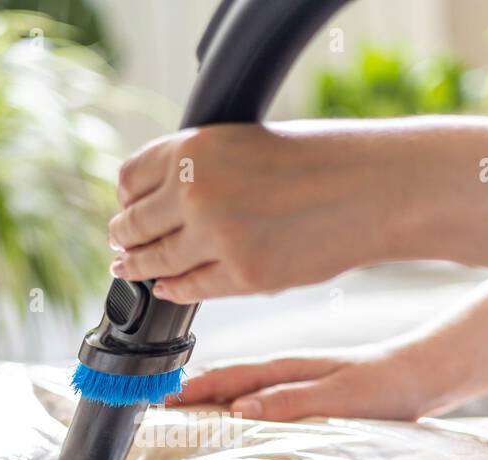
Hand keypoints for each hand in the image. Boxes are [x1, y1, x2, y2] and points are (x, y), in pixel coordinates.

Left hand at [107, 123, 395, 303]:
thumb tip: (153, 206)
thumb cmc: (312, 161)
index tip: (127, 208)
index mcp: (191, 148)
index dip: (126, 198)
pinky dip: (173, 289)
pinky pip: (189, 288)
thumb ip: (197, 170)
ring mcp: (216, 237)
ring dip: (139, 268)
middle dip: (125, 237)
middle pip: (132, 225)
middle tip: (120, 246)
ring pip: (154, 262)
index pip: (129, 179)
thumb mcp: (240, 142)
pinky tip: (168, 287)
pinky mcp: (242, 275)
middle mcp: (195, 191)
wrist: (367, 187)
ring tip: (131, 269)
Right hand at [178, 344, 436, 421]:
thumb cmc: (385, 387)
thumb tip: (240, 410)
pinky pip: (261, 396)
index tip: (160, 400)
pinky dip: (238, 403)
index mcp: (287, 369)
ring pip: (242, 387)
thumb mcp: (339, 398)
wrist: (425, 376)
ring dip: (212, 397)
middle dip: (190, 391)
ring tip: (184, 413)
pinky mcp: (309, 391)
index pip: (227, 378)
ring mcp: (296, 379)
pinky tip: (235, 416)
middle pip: (226, 380)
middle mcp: (286, 371)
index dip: (192, 388)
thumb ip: (291, 402)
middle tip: (156, 407)